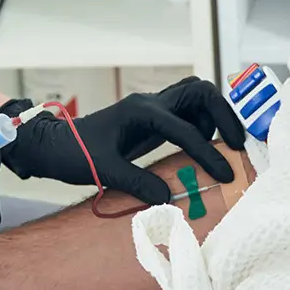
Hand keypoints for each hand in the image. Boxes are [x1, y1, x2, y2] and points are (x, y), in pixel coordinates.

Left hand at [4, 77, 247, 205]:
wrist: (54, 145)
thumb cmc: (74, 155)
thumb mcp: (105, 171)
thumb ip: (138, 183)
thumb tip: (169, 198)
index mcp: (142, 112)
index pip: (187, 130)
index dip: (209, 154)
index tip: (226, 175)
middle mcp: (151, 103)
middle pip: (201, 91)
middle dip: (224, 114)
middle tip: (234, 145)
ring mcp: (152, 107)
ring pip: (196, 97)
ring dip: (214, 117)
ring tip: (219, 148)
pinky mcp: (152, 118)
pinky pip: (187, 112)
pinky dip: (202, 124)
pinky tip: (203, 147)